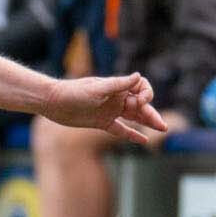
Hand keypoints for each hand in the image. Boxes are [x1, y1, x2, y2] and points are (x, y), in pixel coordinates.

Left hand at [45, 73, 166, 143]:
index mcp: (117, 87)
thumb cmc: (73, 92)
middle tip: (163, 126)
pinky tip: (143, 140)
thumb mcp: (97, 88)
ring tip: (161, 130)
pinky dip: (132, 134)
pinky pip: (121, 129)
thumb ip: (118, 84)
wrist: (53, 102)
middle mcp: (116, 98)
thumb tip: (138, 76)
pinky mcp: (103, 123)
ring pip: (134, 117)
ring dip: (147, 123)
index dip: (146, 94)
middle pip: (140, 106)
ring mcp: (110, 111)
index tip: (142, 102)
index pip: (141, 88)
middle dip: (152, 114)